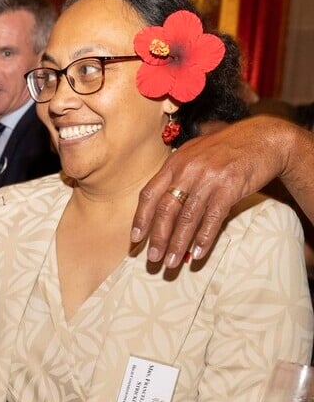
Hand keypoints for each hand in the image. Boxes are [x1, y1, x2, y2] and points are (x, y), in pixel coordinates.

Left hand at [131, 116, 296, 268]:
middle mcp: (187, 170)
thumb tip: (162, 203)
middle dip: (158, 238)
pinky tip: (198, 253)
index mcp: (174, 163)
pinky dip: (204, 238)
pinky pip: (213, 218)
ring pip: (187, 218)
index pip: (149, 194)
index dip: (141, 218)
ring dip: (178, 244)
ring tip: (172, 263)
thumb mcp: (195, 153)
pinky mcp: (230, 187)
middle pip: (166, 210)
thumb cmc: (227, 148)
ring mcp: (208, 179)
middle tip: (153, 259)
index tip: (135, 238)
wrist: (265, 138)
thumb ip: (178, 174)